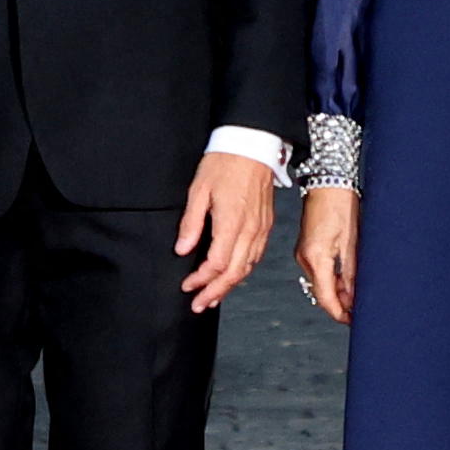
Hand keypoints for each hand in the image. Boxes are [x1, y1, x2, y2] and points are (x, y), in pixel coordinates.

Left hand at [172, 154, 276, 315]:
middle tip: (198, 305)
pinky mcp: (266, 225)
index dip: (201, 279)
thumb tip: (182, 249)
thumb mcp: (199, 189)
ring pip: (247, 268)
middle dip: (215, 292)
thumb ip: (191, 222)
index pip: (216, 264)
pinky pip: (255, 256)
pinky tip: (233, 276)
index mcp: (231, 222)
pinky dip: (243, 271)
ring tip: (213, 297)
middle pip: (233, 273)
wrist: (253, 144)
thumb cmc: (224, 162)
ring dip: (230, 286)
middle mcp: (250, 230)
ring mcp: (261, 229)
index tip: (187, 285)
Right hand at [294, 183, 357, 324]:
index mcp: (316, 258)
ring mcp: (303, 254)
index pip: (326, 298)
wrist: (328, 182)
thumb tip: (355, 297)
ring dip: (337, 291)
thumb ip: (352, 273)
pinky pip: (318, 272)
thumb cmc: (341, 205)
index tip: (353, 321)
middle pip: (321, 293)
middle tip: (360, 308)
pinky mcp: (307, 248)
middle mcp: (305, 258)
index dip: (340, 314)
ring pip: (320, 283)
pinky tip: (347, 278)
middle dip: (340, 304)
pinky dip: (332, 279)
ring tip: (358, 291)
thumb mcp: (353, 242)